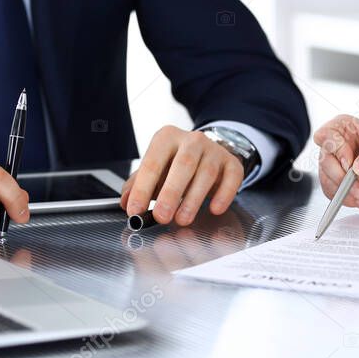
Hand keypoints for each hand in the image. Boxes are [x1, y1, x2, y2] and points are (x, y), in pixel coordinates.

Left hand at [121, 125, 244, 225]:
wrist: (208, 153)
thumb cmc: (176, 164)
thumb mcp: (156, 169)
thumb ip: (138, 184)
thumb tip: (126, 202)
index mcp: (167, 138)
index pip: (152, 163)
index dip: (142, 188)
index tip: (135, 210)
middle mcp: (192, 140)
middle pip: (183, 165)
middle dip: (171, 193)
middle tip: (161, 216)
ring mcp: (214, 150)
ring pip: (206, 173)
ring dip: (193, 199)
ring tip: (182, 219)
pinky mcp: (232, 163)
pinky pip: (231, 178)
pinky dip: (224, 195)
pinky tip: (214, 209)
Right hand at [313, 115, 358, 208]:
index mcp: (346, 127)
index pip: (327, 134)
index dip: (335, 150)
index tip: (349, 165)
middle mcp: (336, 145)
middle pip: (325, 160)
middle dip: (341, 178)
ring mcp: (333, 164)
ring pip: (326, 179)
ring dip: (345, 192)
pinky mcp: (334, 182)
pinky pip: (331, 193)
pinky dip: (347, 199)